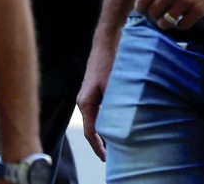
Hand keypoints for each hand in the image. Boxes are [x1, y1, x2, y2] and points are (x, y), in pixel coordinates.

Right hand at [77, 46, 115, 161]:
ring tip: (117, 144)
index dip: (98, 148)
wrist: (106, 44)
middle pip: (91, 128)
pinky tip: (117, 125)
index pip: (89, 132)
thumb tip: (119, 129)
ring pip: (95, 121)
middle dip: (102, 143)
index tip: (106, 159)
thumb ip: (114, 109)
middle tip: (115, 156)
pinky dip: (106, 122)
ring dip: (105, 132)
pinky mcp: (93, 92)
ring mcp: (87, 97)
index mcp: (86, 103)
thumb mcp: (114, 88)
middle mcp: (83, 102)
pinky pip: (98, 113)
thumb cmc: (109, 63)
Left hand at [130, 0, 203, 30]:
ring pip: (166, 22)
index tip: (143, 9)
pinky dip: (180, 25)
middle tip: (158, 12)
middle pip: (153, 12)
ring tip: (167, 19)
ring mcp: (186, 0)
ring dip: (165, 23)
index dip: (140, 7)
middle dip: (153, 14)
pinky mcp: (200, 9)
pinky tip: (182, 19)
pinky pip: (183, 25)